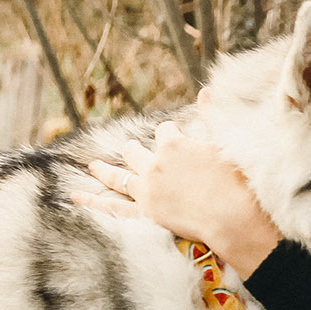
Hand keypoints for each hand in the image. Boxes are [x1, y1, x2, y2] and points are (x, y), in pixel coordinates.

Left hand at [70, 120, 283, 272]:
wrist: (234, 218)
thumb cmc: (235, 181)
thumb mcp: (225, 142)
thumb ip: (212, 116)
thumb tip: (205, 91)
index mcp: (173, 144)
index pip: (164, 131)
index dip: (170, 135)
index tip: (175, 140)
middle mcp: (154, 165)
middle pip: (135, 151)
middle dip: (134, 150)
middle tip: (130, 150)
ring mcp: (146, 190)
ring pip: (117, 176)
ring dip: (104, 170)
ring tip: (94, 166)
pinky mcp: (144, 215)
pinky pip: (112, 208)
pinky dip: (92, 202)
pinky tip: (75, 196)